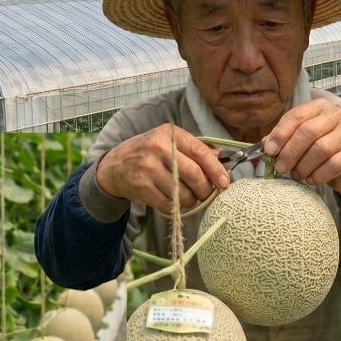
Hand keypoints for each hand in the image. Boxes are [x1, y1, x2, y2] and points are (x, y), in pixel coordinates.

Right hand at [94, 124, 230, 213]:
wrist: (116, 165)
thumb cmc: (151, 153)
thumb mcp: (172, 143)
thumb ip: (197, 151)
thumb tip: (224, 165)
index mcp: (170, 134)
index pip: (200, 152)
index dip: (215, 169)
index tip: (224, 182)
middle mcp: (158, 148)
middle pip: (194, 175)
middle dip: (205, 190)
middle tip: (207, 194)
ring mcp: (148, 168)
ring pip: (183, 193)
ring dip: (191, 200)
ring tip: (188, 197)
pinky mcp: (141, 187)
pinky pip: (169, 204)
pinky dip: (175, 206)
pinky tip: (172, 200)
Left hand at [263, 99, 340, 204]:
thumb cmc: (318, 151)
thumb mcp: (299, 141)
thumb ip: (282, 140)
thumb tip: (263, 146)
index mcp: (319, 107)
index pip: (295, 116)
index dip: (280, 134)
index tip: (269, 151)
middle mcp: (337, 115)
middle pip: (307, 132)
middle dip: (290, 153)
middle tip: (280, 168)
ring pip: (321, 148)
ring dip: (303, 166)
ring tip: (296, 175)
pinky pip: (334, 164)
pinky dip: (318, 175)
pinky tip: (311, 179)